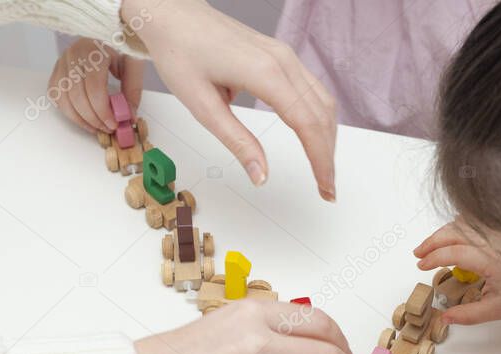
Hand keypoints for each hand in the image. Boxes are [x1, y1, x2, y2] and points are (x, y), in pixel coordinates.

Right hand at [49, 37, 144, 132]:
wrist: (107, 30)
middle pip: (77, 97)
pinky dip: (69, 112)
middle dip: (93, 119)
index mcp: (92, 49)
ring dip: (80, 119)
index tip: (114, 123)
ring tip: (97, 127)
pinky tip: (84, 118)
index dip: (103, 110)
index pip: (93, 88)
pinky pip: (56, 97)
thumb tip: (128, 115)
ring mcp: (62, 62)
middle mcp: (72, 54)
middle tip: (108, 128)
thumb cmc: (120, 44)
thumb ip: (132, 88)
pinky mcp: (57, 70)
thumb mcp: (133, 62)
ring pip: (63, 100)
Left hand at [122, 0, 336, 200]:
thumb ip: (237, 142)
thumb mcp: (202, 106)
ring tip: (323, 168)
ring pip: (323, 101)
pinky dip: (319, 118)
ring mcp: (284, 55)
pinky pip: (313, 89)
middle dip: (328, 155)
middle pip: (322, 114)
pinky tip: (314, 137)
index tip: (325, 188)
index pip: (307, 124)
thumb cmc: (180, 52)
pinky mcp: (280, 55)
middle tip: (327, 189)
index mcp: (265, 72)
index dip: (320, 160)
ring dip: (328, 137)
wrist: (172, 14)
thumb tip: (261, 175)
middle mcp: (282, 60)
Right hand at [414, 221, 500, 324]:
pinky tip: (454, 238)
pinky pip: (477, 222)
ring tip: (432, 247)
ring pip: (464, 223)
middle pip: (454, 231)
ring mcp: (500, 233)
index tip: (421, 266)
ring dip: (444, 232)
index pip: (453, 252)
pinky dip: (460, 227)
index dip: (433, 258)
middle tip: (419, 254)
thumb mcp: (497, 310)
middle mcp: (494, 241)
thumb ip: (467, 315)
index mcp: (491, 259)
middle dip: (432, 241)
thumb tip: (443, 318)